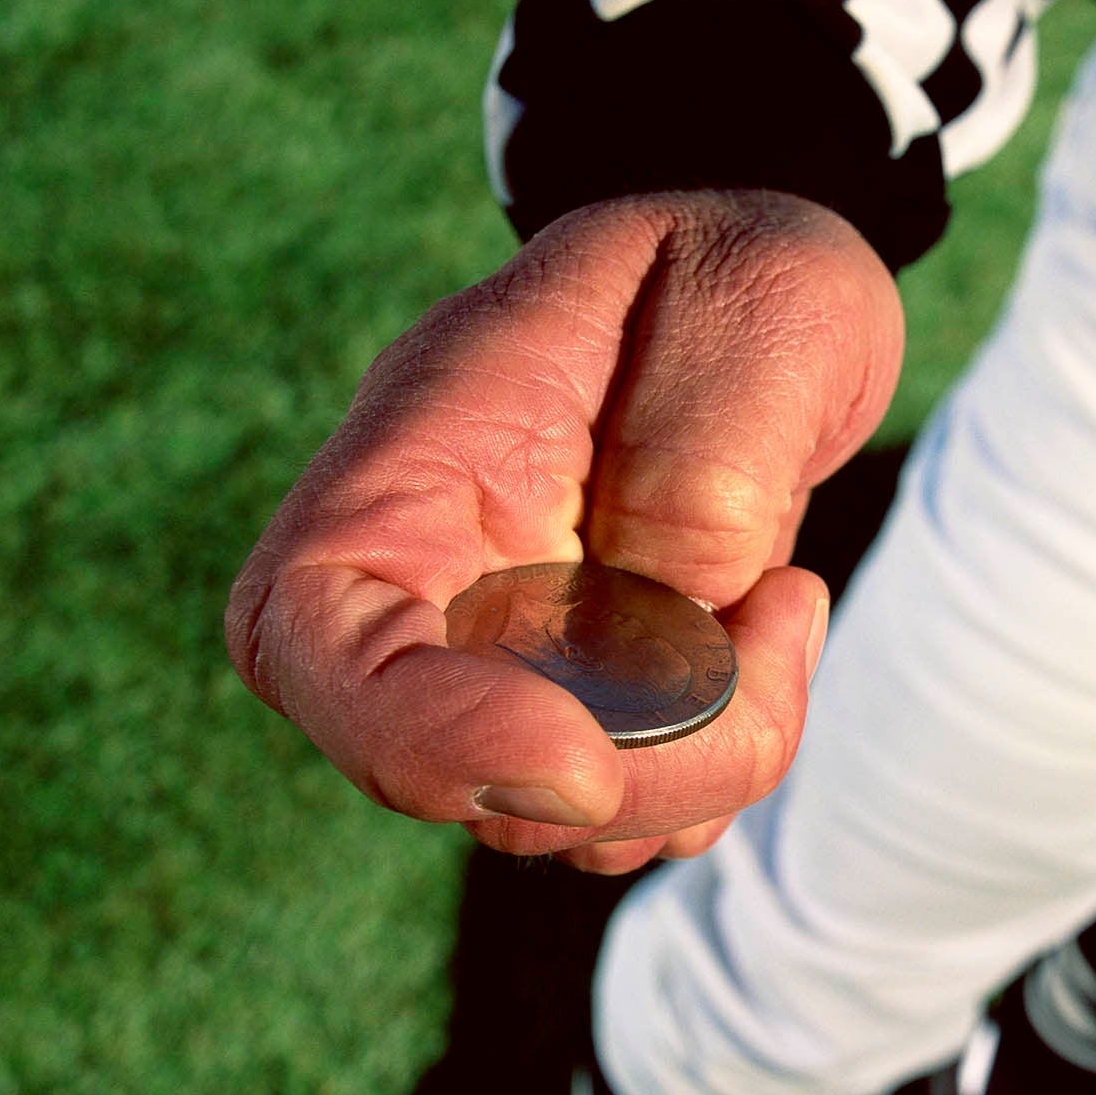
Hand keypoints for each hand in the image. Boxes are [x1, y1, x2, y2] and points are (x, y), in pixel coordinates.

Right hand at [226, 190, 903, 869]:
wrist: (767, 304)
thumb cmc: (743, 278)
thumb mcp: (760, 305)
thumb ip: (705, 464)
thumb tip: (676, 611)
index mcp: (411, 463)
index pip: (311, 636)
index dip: (421, 741)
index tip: (587, 763)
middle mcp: (426, 584)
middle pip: (440, 773)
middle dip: (632, 766)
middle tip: (774, 631)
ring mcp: (495, 661)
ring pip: (545, 816)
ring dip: (700, 765)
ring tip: (784, 602)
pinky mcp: (578, 710)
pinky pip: (626, 813)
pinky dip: (721, 767)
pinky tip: (772, 635)